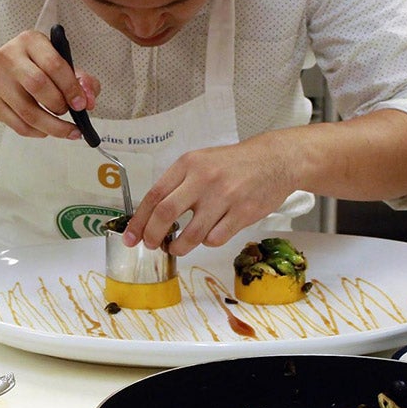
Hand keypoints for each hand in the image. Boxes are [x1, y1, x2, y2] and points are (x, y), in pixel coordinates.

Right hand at [0, 30, 99, 137]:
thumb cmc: (26, 66)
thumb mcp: (54, 60)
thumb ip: (79, 78)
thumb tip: (89, 98)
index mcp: (30, 41)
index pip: (54, 64)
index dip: (71, 87)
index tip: (81, 103)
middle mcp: (10, 58)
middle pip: (39, 86)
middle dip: (60, 105)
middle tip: (70, 112)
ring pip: (29, 112)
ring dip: (53, 126)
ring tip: (68, 130)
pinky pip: (20, 125)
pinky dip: (39, 132)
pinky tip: (47, 130)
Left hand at [123, 136, 297, 255]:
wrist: (275, 160)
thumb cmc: (234, 164)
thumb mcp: (201, 161)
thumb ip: (179, 183)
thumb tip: (152, 214)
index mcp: (189, 164)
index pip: (154, 195)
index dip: (139, 220)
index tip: (132, 237)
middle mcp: (204, 179)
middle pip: (166, 214)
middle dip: (153, 236)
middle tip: (151, 245)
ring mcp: (224, 197)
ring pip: (191, 234)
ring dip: (179, 246)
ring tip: (177, 247)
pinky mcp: (243, 213)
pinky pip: (215, 238)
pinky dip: (207, 242)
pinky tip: (209, 234)